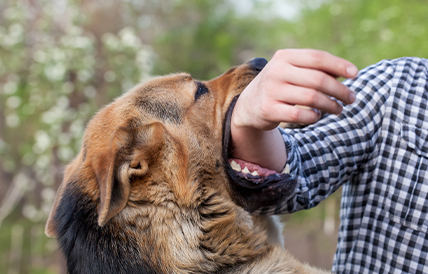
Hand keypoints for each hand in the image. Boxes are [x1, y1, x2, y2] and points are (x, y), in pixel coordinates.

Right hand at [230, 49, 357, 171]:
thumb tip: (348, 73)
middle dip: (340, 90)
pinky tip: (317, 116)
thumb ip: (316, 69)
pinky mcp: (269, 110)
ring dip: (331, 105)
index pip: (317, 58)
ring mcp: (271, 91)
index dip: (339, 65)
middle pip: (318, 80)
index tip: (355, 74)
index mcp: (284, 57)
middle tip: (351, 98)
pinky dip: (314, 116)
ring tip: (338, 109)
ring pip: (312, 98)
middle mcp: (276, 71)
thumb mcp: (292, 71)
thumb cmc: (280, 86)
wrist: (249, 105)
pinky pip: (300, 115)